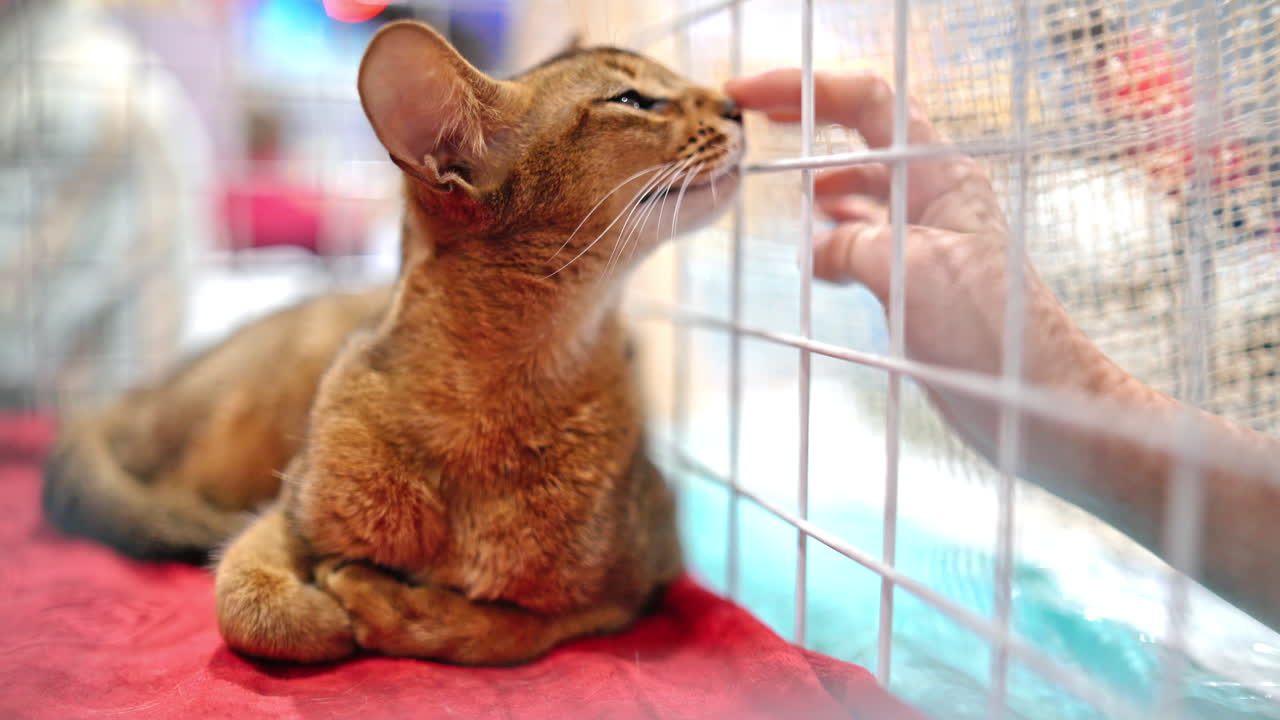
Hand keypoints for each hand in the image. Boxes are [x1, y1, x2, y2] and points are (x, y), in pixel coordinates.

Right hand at [725, 70, 1132, 455]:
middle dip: (807, 119)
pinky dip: (834, 233)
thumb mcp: (909, 271)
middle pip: (861, 133)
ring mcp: (926, 237)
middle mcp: (932, 196)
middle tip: (751, 118)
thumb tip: (817, 249)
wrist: (1036, 401)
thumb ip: (852, 244)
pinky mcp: (919, 280)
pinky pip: (866, 237)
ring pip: (862, 186)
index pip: (867, 102)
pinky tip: (815, 248)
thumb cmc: (992, 332)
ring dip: (819, 179)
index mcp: (938, 176)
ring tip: (779, 187)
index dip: (804, 89)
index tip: (748, 92)